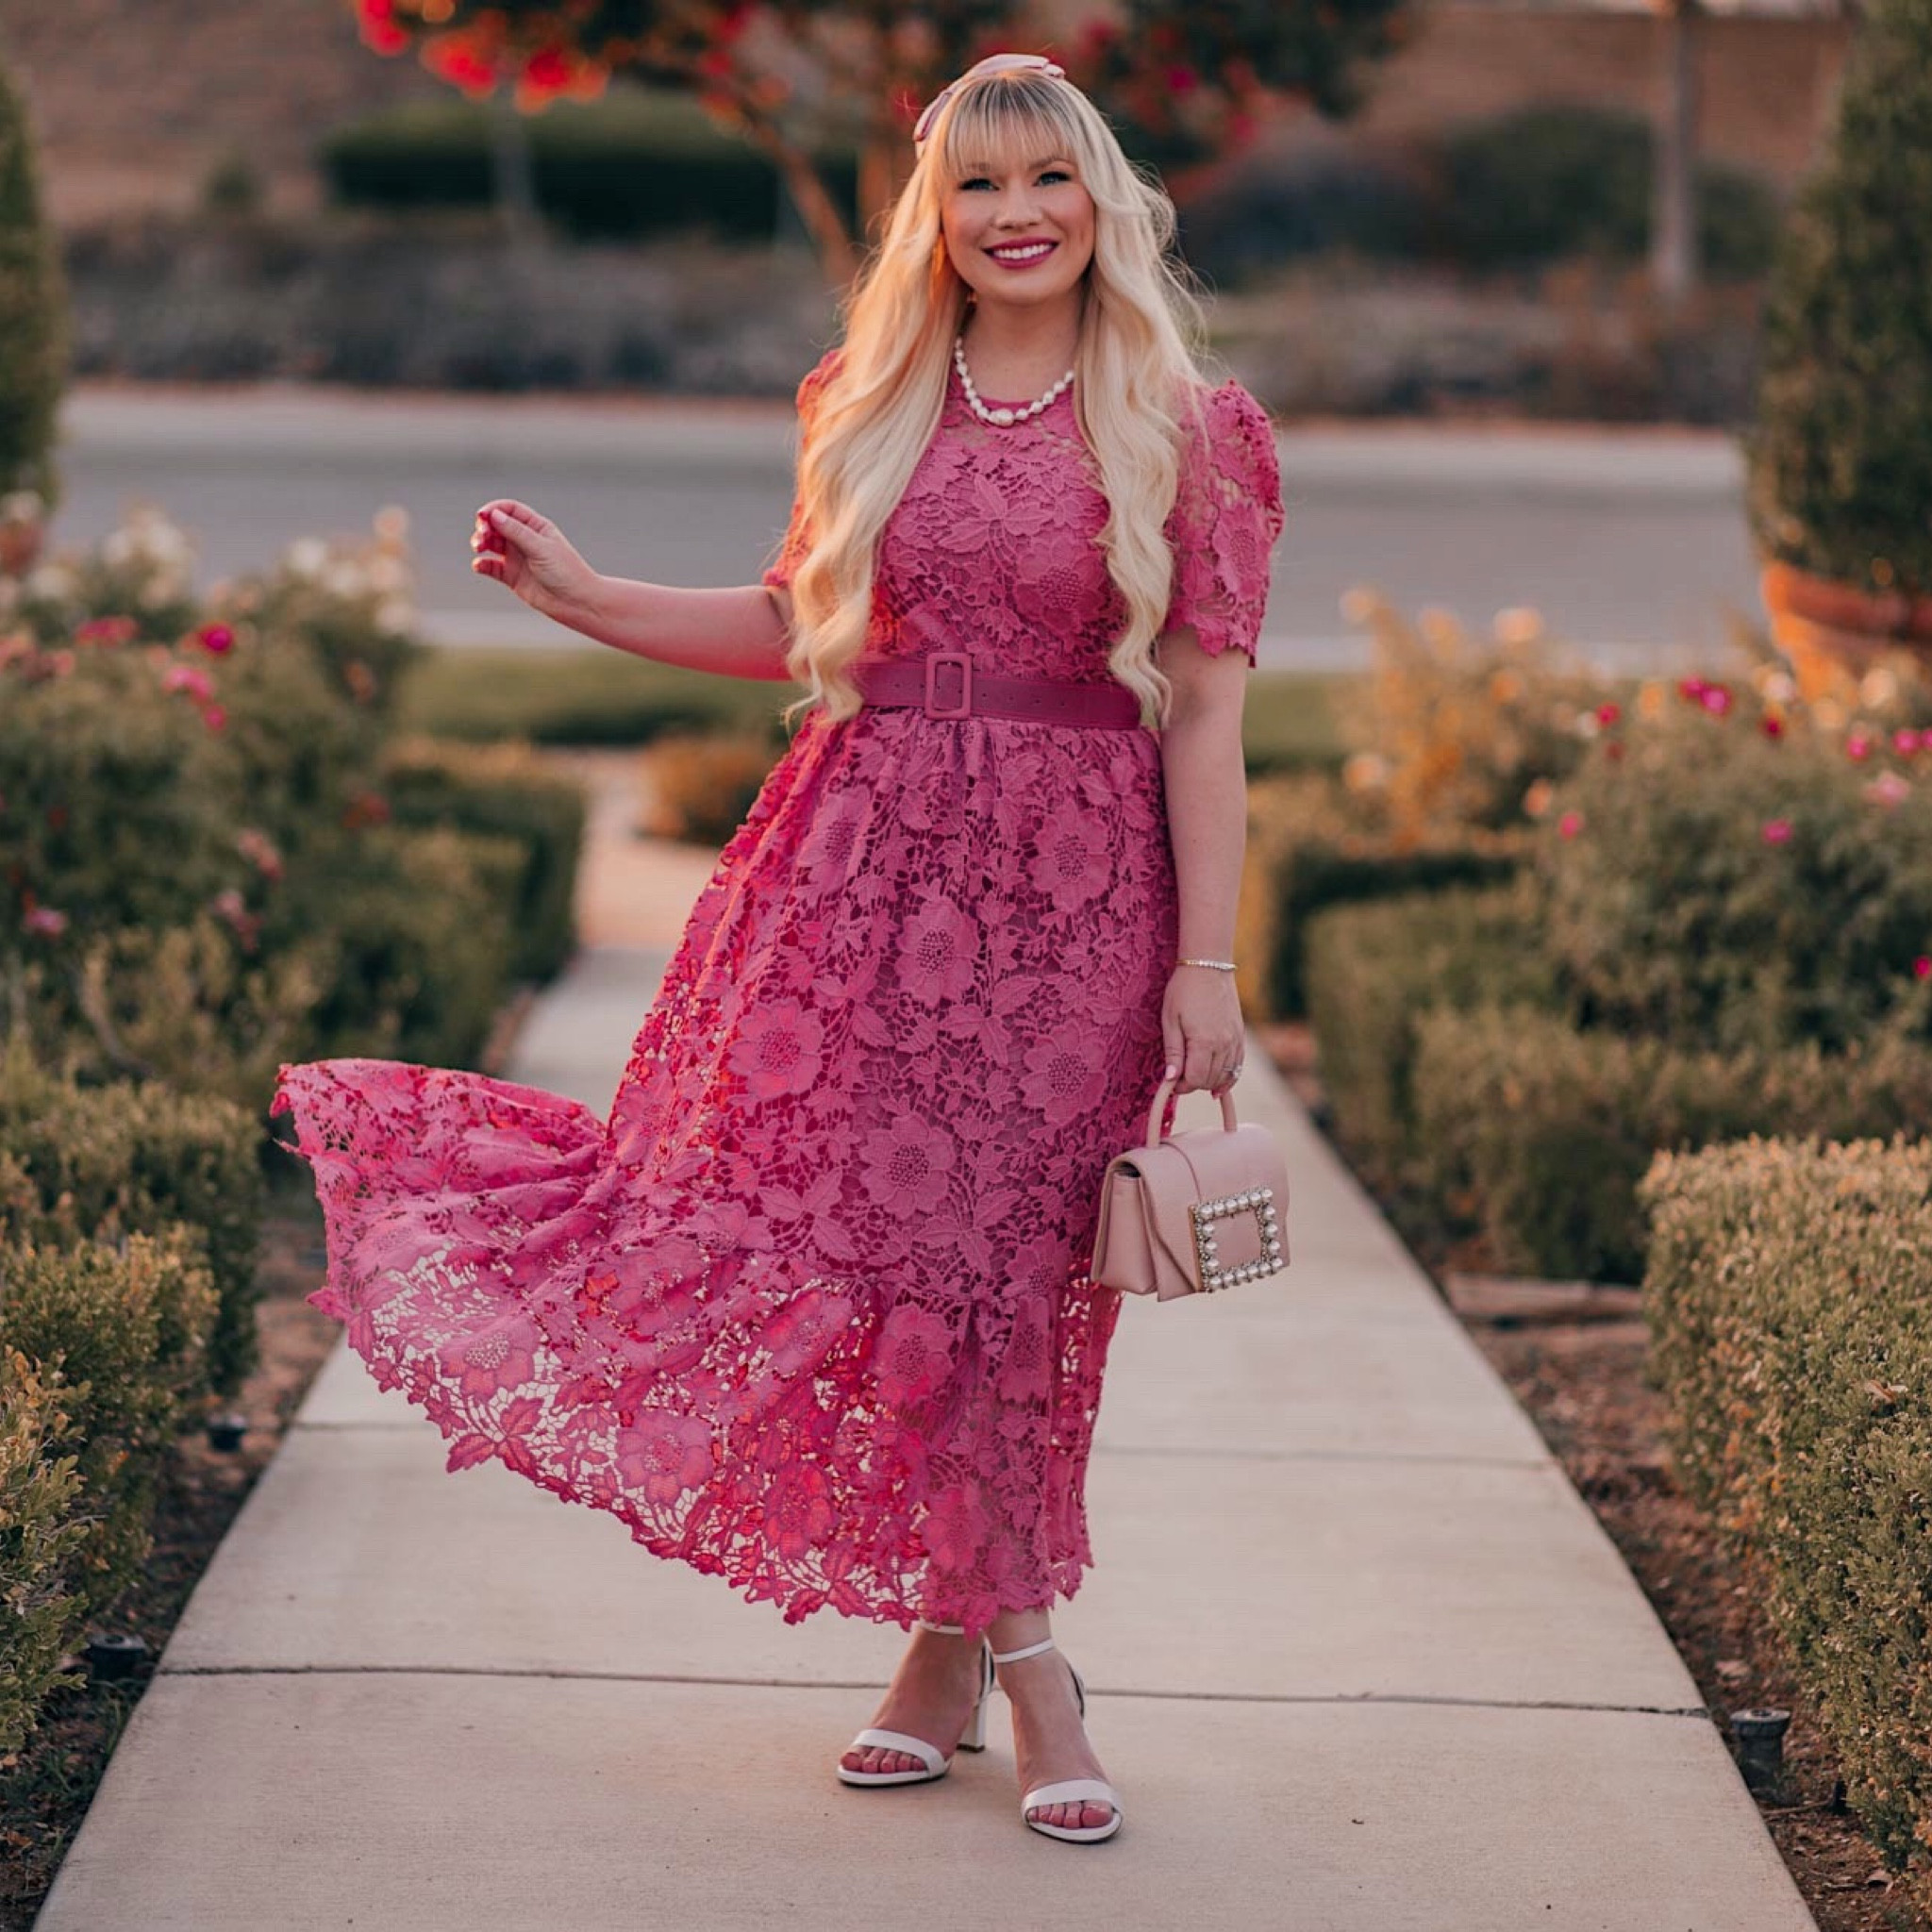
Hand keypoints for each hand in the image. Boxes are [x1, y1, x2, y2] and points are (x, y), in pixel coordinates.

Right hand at [470, 499, 599, 622]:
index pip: (509, 510)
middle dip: (485, 527)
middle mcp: (525, 540)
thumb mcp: (541, 548)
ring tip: (478, 548)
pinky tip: (479, 566)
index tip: (482, 516)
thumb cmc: (566, 572)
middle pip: (497, 525)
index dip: (493, 509)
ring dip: (481, 543)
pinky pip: (491, 567)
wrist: (577, 603)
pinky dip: (482, 564)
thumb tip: (494, 515)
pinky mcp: (512, 576)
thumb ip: (517, 532)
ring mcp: (517, 558)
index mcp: (536, 527)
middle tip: (482, 537)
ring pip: (491, 544)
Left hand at [1160, 964, 1244, 1096]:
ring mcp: (1235, 1040)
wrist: (1209, 966)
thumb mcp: (1170, 1020)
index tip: (1171, 1082)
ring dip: (1209, 1081)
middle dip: (1193, 1084)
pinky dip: (1228, 1077)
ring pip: (1225, 1075)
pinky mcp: (1240, 1035)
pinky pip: (1237, 1065)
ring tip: (1194, 1076)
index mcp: (1204, 1042)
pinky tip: (1218, 1084)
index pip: (1195, 1079)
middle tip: (1179, 1076)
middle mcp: (1224, 1044)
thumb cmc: (1184, 991)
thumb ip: (1173, 1052)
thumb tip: (1171, 1079)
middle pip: (1210, 1080)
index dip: (1181, 1086)